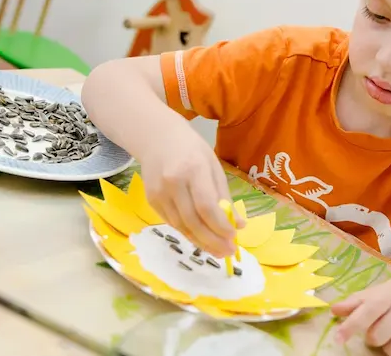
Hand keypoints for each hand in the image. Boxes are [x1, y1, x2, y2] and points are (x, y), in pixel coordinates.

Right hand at [140, 120, 243, 257]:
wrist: (156, 138)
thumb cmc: (191, 150)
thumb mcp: (213, 166)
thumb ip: (224, 196)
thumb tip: (239, 224)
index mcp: (193, 169)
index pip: (207, 205)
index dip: (220, 225)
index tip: (233, 237)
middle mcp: (173, 183)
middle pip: (193, 221)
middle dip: (212, 240)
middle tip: (228, 252)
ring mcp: (159, 193)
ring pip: (181, 226)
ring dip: (201, 242)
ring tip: (218, 251)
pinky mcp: (151, 200)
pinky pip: (172, 222)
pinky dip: (188, 233)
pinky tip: (201, 239)